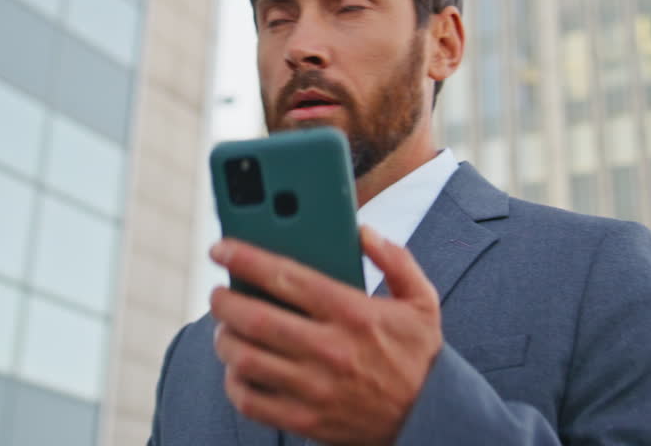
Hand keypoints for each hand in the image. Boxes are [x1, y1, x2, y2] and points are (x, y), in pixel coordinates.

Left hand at [209, 226, 441, 445]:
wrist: (432, 418)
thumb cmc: (419, 356)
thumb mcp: (422, 300)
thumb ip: (395, 259)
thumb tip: (363, 231)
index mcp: (352, 312)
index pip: (286, 276)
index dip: (245, 258)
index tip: (221, 249)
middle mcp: (330, 348)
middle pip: (254, 317)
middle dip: (224, 301)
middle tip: (218, 294)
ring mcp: (315, 387)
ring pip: (245, 358)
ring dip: (224, 340)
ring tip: (225, 329)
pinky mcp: (307, 419)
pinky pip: (252, 400)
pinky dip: (234, 382)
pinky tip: (237, 369)